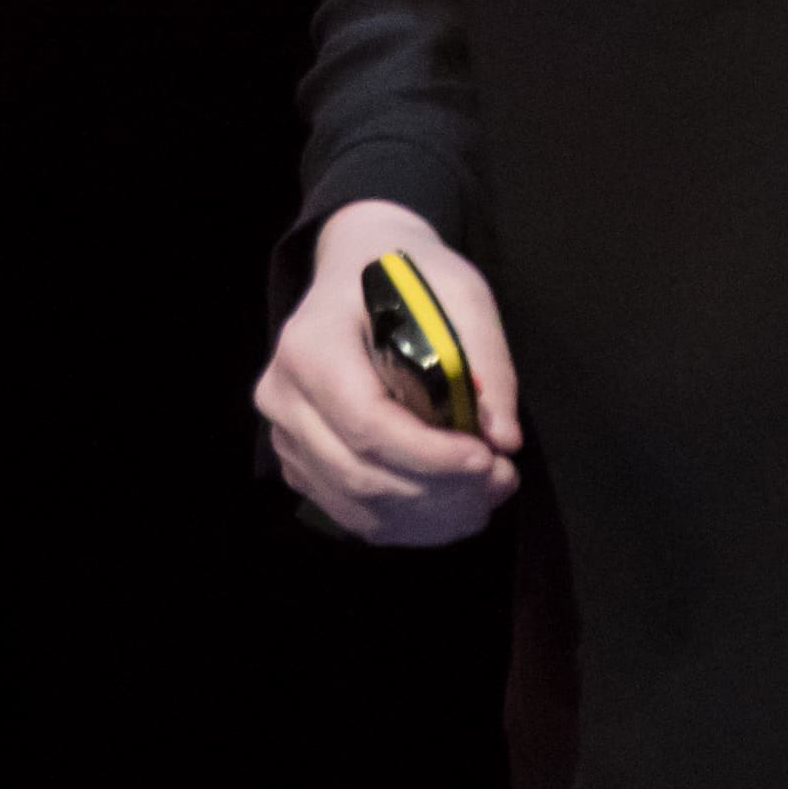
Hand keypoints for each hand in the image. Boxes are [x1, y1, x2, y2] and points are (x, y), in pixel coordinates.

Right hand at [256, 200, 524, 545]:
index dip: (429, 454)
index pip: (367, 423)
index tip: (487, 459)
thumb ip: (486, 361)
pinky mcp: (298, 461)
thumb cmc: (409, 274)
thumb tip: (504, 439)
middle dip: (439, 491)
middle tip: (502, 479)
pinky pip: (350, 512)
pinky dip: (407, 523)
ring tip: (487, 494)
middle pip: (359, 473)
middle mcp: (282, 394)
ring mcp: (284, 434)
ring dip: (430, 516)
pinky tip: (452, 508)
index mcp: (311, 345)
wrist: (358, 265)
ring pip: (356, 502)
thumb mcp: (461, 293)